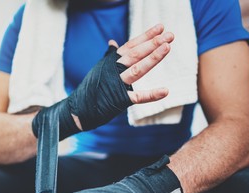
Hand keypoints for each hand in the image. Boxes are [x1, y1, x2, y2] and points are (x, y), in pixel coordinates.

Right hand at [32, 24, 173, 139]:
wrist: (78, 109)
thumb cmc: (91, 89)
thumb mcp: (100, 68)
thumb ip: (110, 55)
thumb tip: (113, 42)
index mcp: (111, 62)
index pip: (131, 45)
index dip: (146, 36)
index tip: (161, 28)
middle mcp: (114, 70)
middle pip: (136, 54)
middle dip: (153, 43)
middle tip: (169, 35)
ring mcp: (116, 84)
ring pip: (137, 69)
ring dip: (152, 58)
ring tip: (167, 47)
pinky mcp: (119, 100)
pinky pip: (137, 97)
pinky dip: (151, 95)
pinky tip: (165, 91)